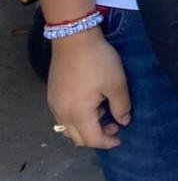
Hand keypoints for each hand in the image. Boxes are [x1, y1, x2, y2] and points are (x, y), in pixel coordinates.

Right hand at [47, 30, 131, 149]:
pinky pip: (63, 116)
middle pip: (77, 138)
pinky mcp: (52, 95)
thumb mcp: (116, 83)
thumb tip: (123, 122)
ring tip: (103, 112)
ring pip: (68, 128)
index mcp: (78, 113)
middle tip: (114, 125)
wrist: (73, 38)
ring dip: (86, 128)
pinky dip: (77, 118)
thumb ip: (121, 106)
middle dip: (97, 137)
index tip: (120, 138)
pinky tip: (90, 103)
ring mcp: (54, 104)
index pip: (92, 139)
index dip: (107, 142)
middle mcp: (62, 113)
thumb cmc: (98, 61)